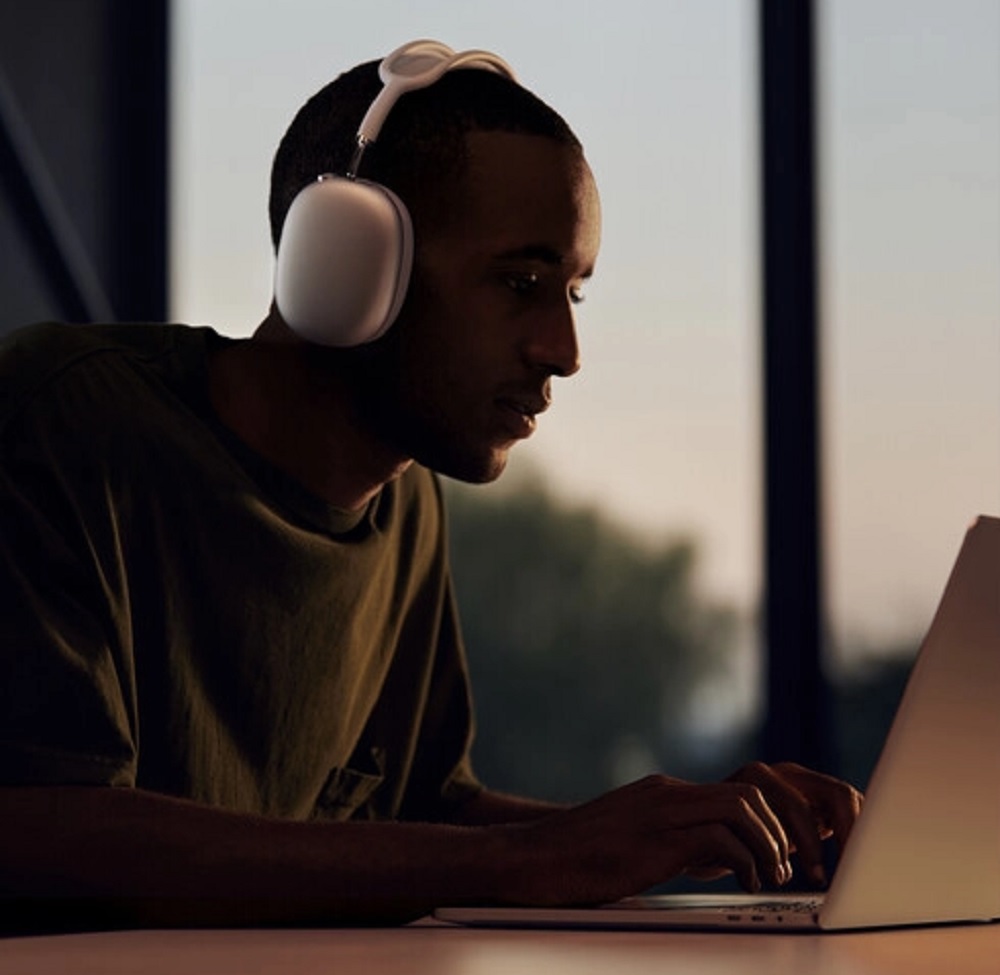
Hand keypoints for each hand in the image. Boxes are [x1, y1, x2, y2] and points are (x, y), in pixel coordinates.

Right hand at [505, 765, 861, 906]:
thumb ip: (669, 842)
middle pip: (749, 791)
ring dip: (770, 845)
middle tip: (789, 867)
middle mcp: (666, 794)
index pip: (735, 791)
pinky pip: (720, 840)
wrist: (528, 859)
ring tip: (775, 877)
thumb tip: (711, 860)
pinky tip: (747, 885)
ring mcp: (660, 812)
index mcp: (663, 794)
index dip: (768, 822)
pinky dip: (746, 863)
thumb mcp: (631, 844)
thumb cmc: (574, 862)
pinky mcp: (654, 840)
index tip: (781, 854)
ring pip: (742, 807)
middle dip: (781, 829)